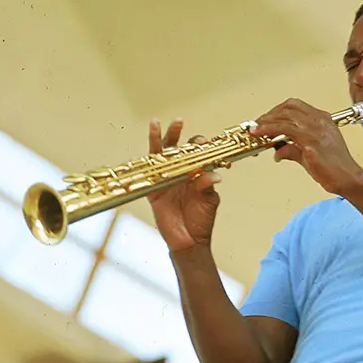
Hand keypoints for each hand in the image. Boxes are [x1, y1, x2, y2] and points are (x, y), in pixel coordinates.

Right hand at [146, 118, 221, 251]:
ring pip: (164, 153)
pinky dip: (149, 153)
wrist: (188, 240)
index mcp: (198, 173)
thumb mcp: (208, 201)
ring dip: (163, 136)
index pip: (200, 153)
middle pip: (180, 148)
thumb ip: (208, 186)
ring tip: (160, 122)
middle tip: (180, 122)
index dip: (203, 146)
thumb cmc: (201, 220)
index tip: (208, 144)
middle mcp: (182, 172)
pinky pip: (149, 168)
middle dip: (179, 134)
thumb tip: (213, 174)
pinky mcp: (154, 187)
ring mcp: (167, 178)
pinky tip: (150, 133)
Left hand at [250, 98, 362, 194]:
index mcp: (323, 120)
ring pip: (284, 115)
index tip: (266, 119)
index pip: (296, 106)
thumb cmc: (334, 169)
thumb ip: (292, 150)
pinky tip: (259, 133)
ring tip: (254, 129)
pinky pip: (284, 128)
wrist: (347, 178)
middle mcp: (319, 120)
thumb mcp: (309, 156)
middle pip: (288, 107)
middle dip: (269, 114)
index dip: (277, 111)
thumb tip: (278, 152)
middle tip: (257, 124)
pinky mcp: (310, 140)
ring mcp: (315, 128)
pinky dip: (268, 129)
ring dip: (266, 121)